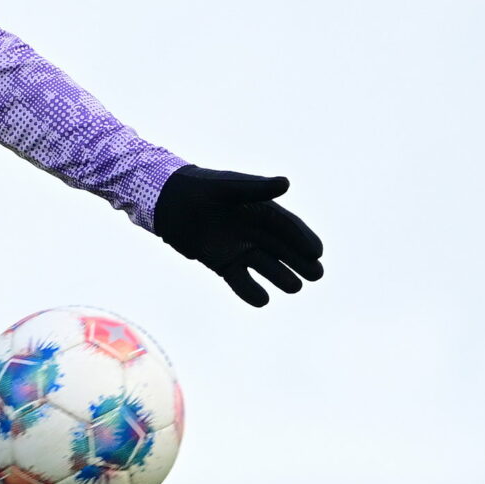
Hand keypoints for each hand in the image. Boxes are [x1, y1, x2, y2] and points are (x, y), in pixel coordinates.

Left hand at [152, 166, 322, 306]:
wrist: (168, 202)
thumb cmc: (200, 188)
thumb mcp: (228, 187)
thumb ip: (255, 188)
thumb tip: (286, 183)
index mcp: (261, 211)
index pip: (288, 227)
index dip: (303, 239)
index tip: (316, 252)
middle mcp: (254, 232)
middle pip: (283, 249)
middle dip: (300, 262)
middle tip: (316, 275)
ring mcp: (239, 249)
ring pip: (265, 266)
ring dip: (280, 277)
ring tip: (295, 287)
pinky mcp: (222, 263)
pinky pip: (240, 280)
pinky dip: (249, 290)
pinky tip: (262, 300)